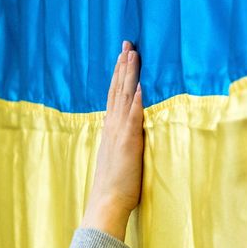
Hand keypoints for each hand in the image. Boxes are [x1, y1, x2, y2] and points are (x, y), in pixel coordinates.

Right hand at [82, 40, 143, 240]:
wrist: (106, 203)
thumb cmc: (114, 186)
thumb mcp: (116, 157)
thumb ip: (119, 140)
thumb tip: (121, 130)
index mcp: (110, 130)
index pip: (115, 96)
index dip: (119, 75)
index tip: (123, 56)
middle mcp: (113, 127)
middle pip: (118, 90)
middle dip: (123, 66)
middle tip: (127, 43)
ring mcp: (119, 134)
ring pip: (123, 98)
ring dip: (128, 75)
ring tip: (132, 55)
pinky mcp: (128, 144)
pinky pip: (132, 118)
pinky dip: (135, 101)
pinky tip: (140, 86)